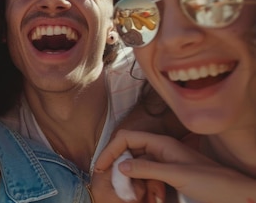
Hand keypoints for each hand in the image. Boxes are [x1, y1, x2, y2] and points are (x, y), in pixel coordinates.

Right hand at [95, 130, 255, 202]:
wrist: (234, 193)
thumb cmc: (210, 181)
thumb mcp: (175, 174)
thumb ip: (146, 168)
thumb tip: (119, 167)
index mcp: (160, 143)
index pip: (126, 138)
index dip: (111, 150)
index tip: (101, 167)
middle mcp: (160, 149)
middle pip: (129, 152)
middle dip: (121, 169)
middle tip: (121, 187)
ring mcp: (165, 162)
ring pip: (137, 167)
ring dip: (135, 182)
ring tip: (140, 197)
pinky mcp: (169, 175)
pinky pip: (149, 178)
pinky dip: (146, 187)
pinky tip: (154, 198)